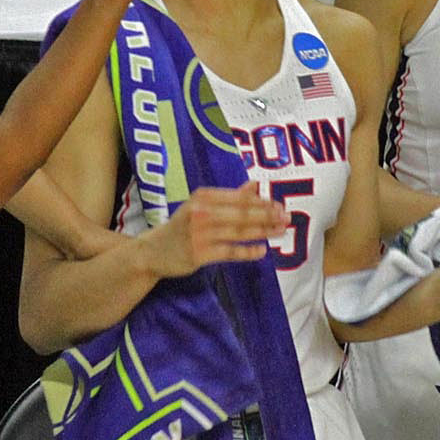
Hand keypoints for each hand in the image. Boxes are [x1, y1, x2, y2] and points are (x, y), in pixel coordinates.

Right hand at [142, 183, 287, 278]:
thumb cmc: (182, 226)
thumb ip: (229, 196)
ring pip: (238, 232)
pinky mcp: (199, 254)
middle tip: (286, 217)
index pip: (238, 198)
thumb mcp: (200, 205)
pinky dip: (246, 251)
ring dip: (262, 231)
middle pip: (241, 213)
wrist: (153, 251)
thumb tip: (255, 185)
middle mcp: (200, 212)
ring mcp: (199, 234)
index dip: (261, 202)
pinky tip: (261, 250)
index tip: (279, 205)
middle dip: (266, 215)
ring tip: (280, 231)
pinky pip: (229, 252)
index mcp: (202, 196)